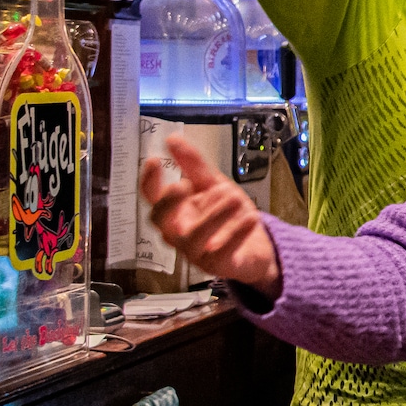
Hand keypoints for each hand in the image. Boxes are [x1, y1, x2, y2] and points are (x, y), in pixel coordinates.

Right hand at [139, 135, 278, 292]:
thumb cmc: (227, 216)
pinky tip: (251, 217)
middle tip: (184, 184)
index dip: (149, 182)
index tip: (155, 160)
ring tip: (233, 196)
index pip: (152, 198)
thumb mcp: (212, 185)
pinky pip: (221, 252)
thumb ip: (193, 166)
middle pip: (161, 221)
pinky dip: (236, 233)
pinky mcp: (217, 266)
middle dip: (169, 202)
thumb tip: (172, 138)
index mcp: (175, 212)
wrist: (256, 246)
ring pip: (192, 237)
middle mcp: (178, 233)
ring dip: (213, 214)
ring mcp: (195, 252)